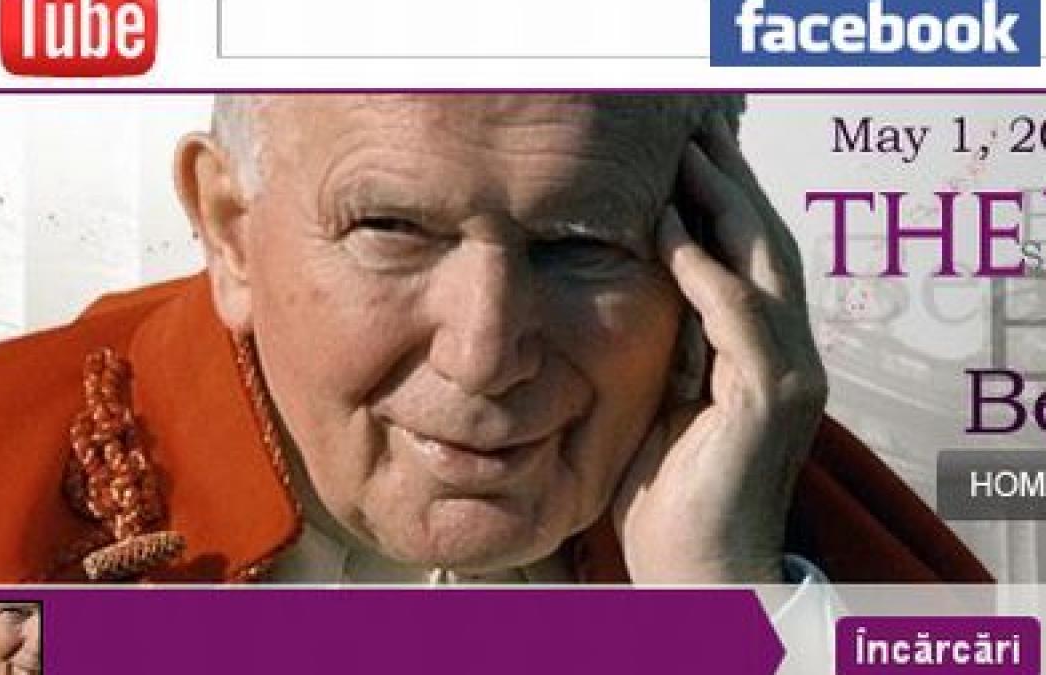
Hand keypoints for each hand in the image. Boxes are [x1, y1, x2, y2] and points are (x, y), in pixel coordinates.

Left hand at [612, 117, 827, 583]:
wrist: (698, 573)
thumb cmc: (674, 494)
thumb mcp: (668, 402)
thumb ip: (675, 346)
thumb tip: (652, 285)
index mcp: (766, 357)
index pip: (753, 262)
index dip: (726, 205)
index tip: (688, 157)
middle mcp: (791, 357)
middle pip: (767, 249)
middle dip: (731, 186)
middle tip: (693, 134)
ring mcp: (788, 377)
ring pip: (764, 269)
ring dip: (722, 209)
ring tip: (684, 159)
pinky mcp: (768, 402)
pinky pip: (738, 319)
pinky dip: (706, 272)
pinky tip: (671, 233)